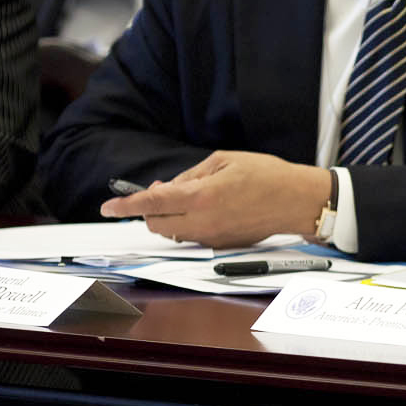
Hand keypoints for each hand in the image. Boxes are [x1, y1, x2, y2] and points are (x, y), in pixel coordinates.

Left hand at [98, 151, 328, 248]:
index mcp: (202, 196)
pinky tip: (205, 209)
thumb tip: (167, 188)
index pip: (152, 203)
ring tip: (189, 198)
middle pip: (156, 224)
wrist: (298, 201)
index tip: (108, 207)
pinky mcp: (222, 244)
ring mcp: (212, 236)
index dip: (125, 205)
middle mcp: (203, 221)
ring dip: (168, 218)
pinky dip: (187, 224)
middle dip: (149, 210)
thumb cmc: (268, 176)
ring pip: (172, 232)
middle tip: (161, 191)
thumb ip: (190, 175)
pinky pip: (192, 236)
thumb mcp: (225, 161)